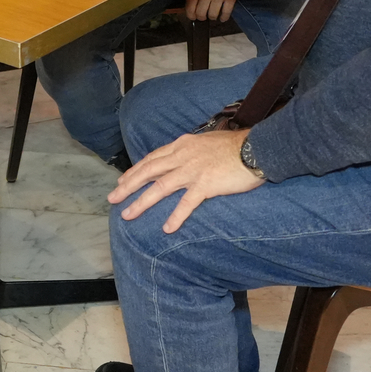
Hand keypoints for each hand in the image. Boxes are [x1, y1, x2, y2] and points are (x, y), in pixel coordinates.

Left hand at [107, 128, 263, 233]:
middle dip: (128, 186)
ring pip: (160, 187)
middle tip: (113, 199)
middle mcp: (183, 156)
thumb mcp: (206, 142)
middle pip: (148, 171)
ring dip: (142, 202)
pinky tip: (166, 228)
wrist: (257, 147)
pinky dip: (175, 216)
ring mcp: (193, 170)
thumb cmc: (236, 146)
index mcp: (182, 145)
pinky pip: (187, 203)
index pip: (152, 158)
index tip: (123, 180)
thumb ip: (192, 151)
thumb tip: (182, 159)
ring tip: (128, 215)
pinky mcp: (207, 184)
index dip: (135, 170)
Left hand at [184, 0, 241, 22]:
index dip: (191, 16)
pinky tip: (223, 18)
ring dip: (212, 17)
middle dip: (201, 17)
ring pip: (213, 15)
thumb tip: (192, 3)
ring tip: (213, 16)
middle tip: (204, 16)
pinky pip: (226, 13)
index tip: (193, 17)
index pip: (190, 8)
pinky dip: (224, 18)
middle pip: (201, 14)